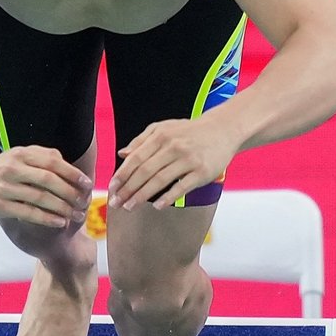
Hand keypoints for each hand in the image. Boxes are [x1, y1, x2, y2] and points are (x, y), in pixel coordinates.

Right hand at [0, 145, 91, 228]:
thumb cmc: (2, 166)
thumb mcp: (20, 155)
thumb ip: (43, 157)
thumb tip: (67, 165)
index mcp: (21, 154)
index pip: (52, 162)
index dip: (72, 173)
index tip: (87, 184)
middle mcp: (13, 169)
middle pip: (49, 181)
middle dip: (70, 193)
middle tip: (84, 203)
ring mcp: (5, 188)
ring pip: (40, 198)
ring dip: (62, 208)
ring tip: (76, 216)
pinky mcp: (0, 206)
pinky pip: (28, 213)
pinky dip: (47, 218)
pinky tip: (60, 222)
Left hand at [108, 115, 239, 208]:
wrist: (223, 129)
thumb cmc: (190, 132)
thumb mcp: (164, 129)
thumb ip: (142, 140)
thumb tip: (122, 154)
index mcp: (161, 136)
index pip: (136, 158)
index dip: (122, 174)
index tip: (112, 188)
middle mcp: (173, 147)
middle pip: (144, 171)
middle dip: (128, 189)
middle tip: (116, 203)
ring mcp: (188, 160)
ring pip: (160, 180)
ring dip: (142, 195)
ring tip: (130, 206)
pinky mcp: (202, 172)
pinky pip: (182, 187)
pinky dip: (168, 197)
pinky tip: (157, 206)